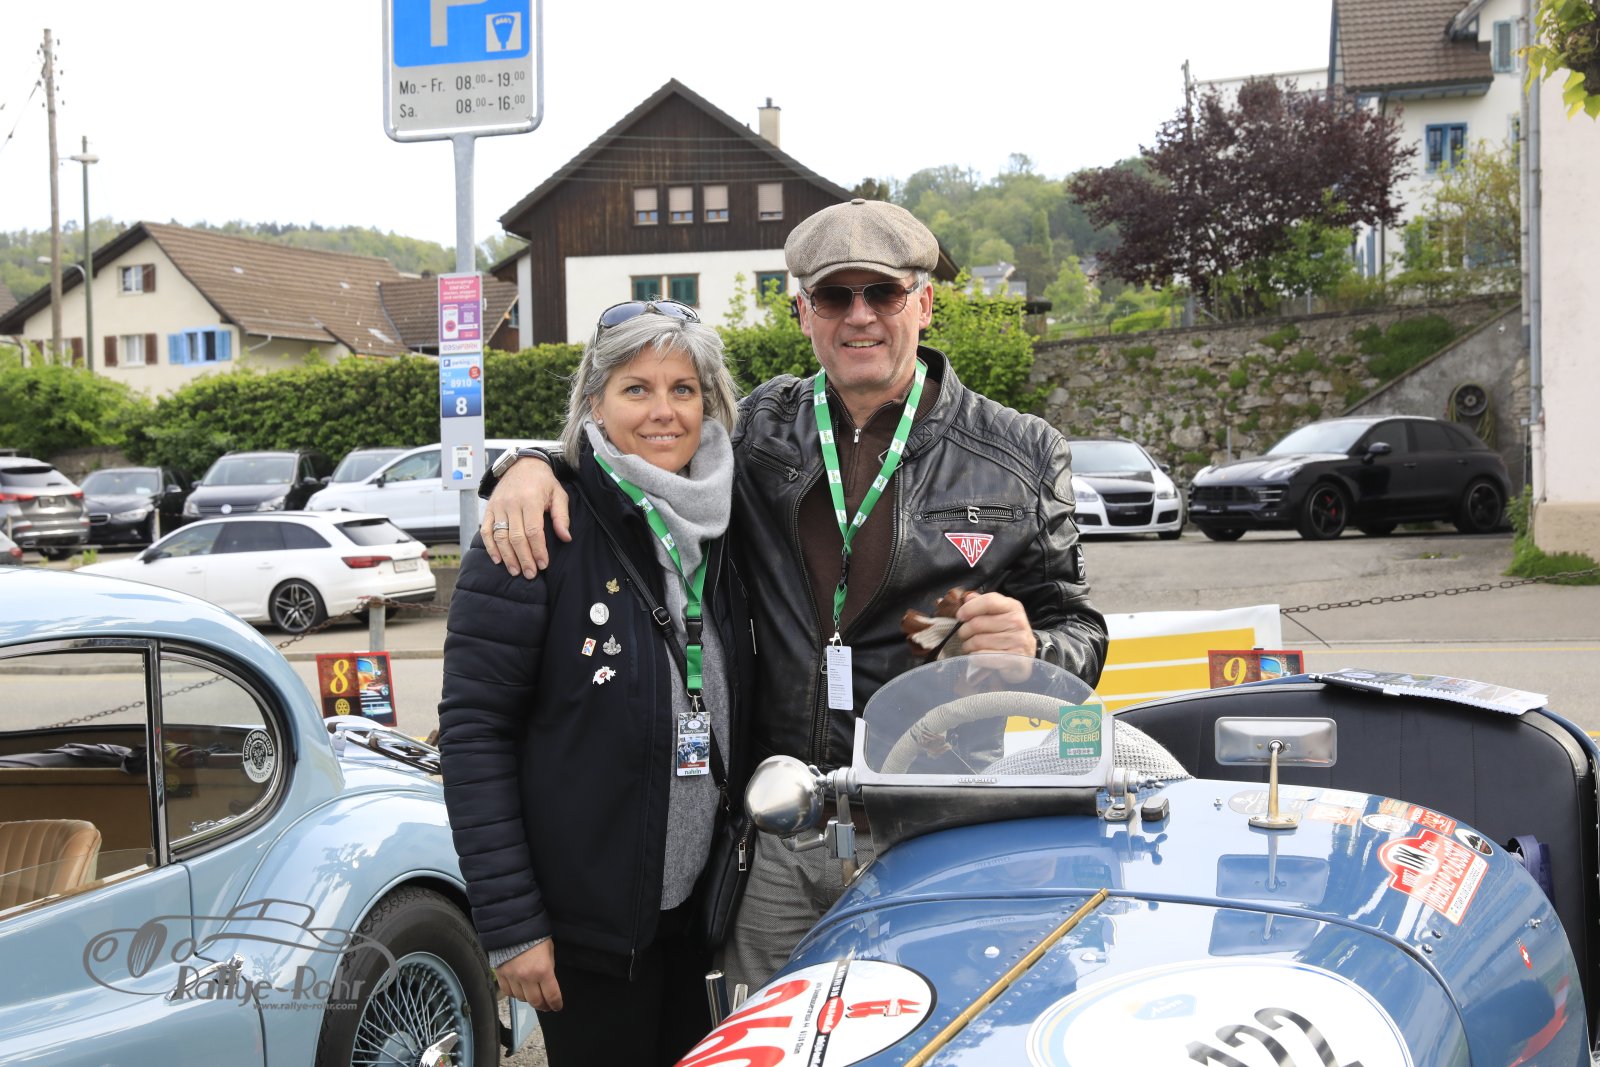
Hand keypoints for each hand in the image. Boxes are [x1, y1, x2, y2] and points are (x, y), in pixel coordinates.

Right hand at [481, 456, 570, 575]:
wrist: (521, 464)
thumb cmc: (543, 481)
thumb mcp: (558, 494)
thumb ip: (561, 516)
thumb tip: (565, 537)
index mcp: (530, 499)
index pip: (533, 531)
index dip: (538, 550)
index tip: (543, 564)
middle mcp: (512, 503)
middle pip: (516, 537)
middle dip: (524, 558)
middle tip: (530, 574)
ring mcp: (498, 506)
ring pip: (500, 536)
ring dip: (507, 556)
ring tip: (516, 571)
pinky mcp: (490, 508)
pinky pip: (486, 530)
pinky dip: (490, 546)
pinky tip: (498, 559)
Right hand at [495, 939, 562, 1010]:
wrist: (514, 927)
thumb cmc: (535, 937)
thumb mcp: (549, 952)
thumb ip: (548, 969)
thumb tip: (547, 984)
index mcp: (543, 971)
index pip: (552, 995)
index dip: (556, 1004)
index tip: (557, 1006)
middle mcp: (527, 977)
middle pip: (536, 1001)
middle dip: (543, 1005)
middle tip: (546, 1005)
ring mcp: (513, 977)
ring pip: (521, 998)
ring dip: (529, 999)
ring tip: (533, 996)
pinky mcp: (501, 975)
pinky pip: (508, 992)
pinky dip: (515, 994)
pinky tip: (519, 991)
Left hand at [955, 592, 1036, 656]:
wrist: (1025, 657)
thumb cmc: (1007, 634)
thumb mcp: (1000, 614)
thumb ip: (984, 605)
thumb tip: (968, 597)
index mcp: (1013, 607)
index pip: (989, 601)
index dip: (969, 608)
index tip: (960, 616)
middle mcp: (1017, 622)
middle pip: (978, 623)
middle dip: (964, 631)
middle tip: (964, 636)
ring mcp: (1017, 641)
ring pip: (977, 641)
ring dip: (968, 645)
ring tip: (970, 647)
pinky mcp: (1013, 659)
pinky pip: (982, 656)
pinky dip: (974, 657)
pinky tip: (977, 656)